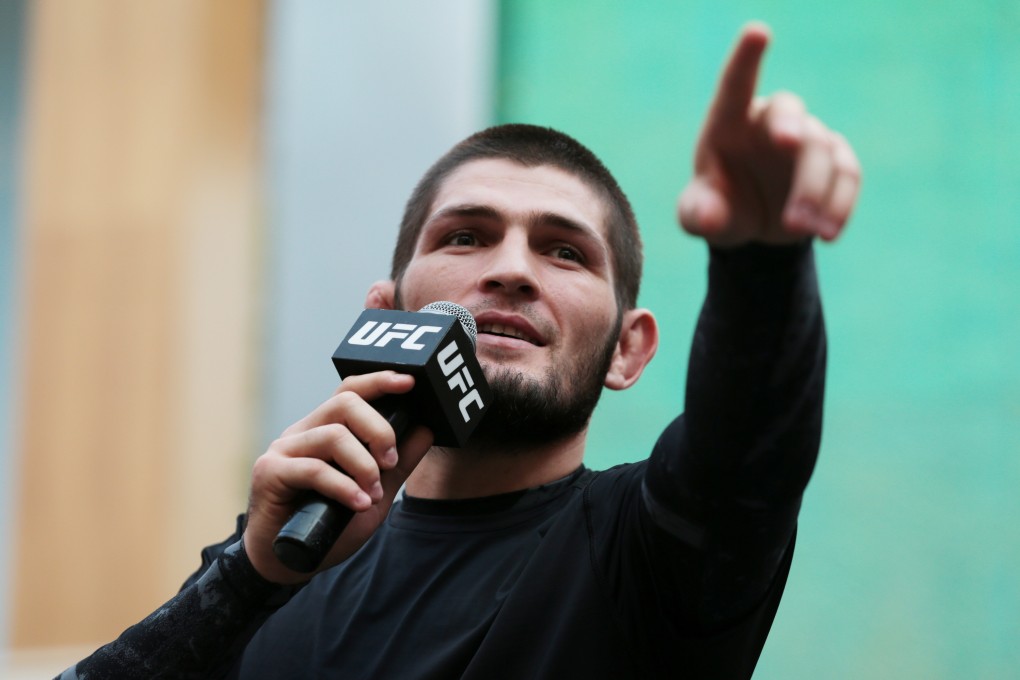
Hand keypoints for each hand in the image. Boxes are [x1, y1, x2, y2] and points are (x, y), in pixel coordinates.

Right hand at [242, 371, 432, 583]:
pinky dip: (343, 487)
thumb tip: (426, 430)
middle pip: (345, 403)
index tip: (409, 383)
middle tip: (390, 463)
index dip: (379, 382)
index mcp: (325, 429)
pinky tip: (357, 504)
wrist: (288, 563)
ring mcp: (284, 450)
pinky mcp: (270, 472)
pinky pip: (314, 469)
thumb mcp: (374, 492)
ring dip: (364, 466)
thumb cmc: (330, 524)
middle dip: (379, 430)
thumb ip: (398, 464)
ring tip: (372, 495)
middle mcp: (303, 432)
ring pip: (334, 436)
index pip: (351, 391)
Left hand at [677, 22, 860, 246]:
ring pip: (822, 149)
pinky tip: (827, 234)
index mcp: (728, 123)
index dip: (746, 58)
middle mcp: (770, 122)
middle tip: (787, 144)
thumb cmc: (718, 209)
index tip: (757, 31)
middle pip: (789, 114)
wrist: (754, 229)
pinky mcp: (837, 162)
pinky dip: (840, 204)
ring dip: (814, 190)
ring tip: (798, 229)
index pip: (735, 85)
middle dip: (791, 128)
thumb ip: (698, 214)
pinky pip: (848, 174)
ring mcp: (808, 139)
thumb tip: (708, 217)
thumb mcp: (700, 216)